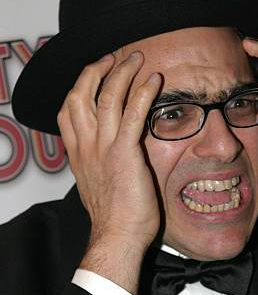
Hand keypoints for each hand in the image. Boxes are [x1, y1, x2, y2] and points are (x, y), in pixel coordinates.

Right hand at [57, 51, 161, 290]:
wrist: (116, 237)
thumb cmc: (112, 219)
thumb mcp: (97, 187)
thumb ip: (98, 167)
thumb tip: (106, 162)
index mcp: (78, 154)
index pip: (68, 111)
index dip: (78, 88)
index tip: (93, 76)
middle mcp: (85, 146)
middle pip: (80, 95)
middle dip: (95, 70)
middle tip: (113, 58)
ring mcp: (102, 147)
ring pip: (106, 96)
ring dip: (121, 72)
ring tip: (137, 58)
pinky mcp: (123, 152)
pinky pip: (132, 113)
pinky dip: (142, 92)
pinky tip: (153, 79)